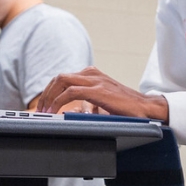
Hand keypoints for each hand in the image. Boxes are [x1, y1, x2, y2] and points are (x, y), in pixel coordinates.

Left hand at [35, 67, 168, 121]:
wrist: (146, 107)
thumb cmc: (127, 108)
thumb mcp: (103, 101)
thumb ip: (89, 102)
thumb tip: (73, 111)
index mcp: (93, 74)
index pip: (64, 78)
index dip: (50, 91)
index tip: (44, 105)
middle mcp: (92, 74)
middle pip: (59, 77)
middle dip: (46, 93)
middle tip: (40, 110)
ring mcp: (95, 80)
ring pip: (62, 81)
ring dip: (49, 97)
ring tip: (45, 112)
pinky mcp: (98, 90)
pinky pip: (71, 92)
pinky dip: (59, 101)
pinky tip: (55, 111)